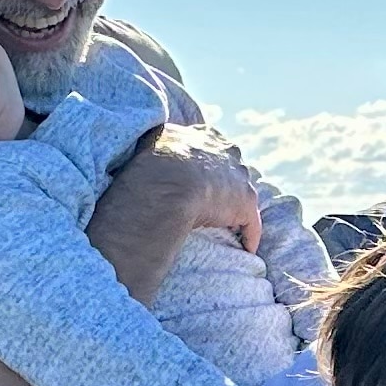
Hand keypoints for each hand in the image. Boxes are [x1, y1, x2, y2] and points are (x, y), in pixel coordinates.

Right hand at [107, 135, 262, 255]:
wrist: (168, 182)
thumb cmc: (149, 166)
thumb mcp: (148, 144)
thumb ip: (152, 147)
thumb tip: (135, 151)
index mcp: (203, 135)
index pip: (212, 146)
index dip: (207, 164)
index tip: (199, 178)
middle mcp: (225, 150)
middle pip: (232, 167)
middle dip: (227, 183)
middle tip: (216, 203)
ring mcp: (238, 176)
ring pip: (242, 194)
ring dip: (236, 209)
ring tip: (228, 228)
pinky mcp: (244, 202)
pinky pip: (250, 222)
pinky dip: (249, 236)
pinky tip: (245, 250)